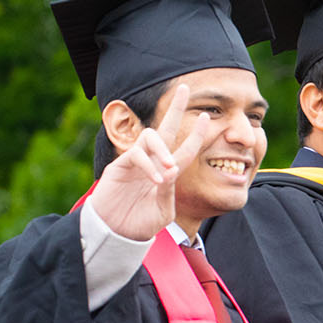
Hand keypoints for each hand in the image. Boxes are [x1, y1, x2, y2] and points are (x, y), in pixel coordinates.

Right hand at [88, 83, 213, 240]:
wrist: (117, 234)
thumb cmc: (141, 224)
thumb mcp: (163, 209)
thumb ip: (169, 190)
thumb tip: (171, 170)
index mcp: (167, 172)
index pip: (185, 148)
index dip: (196, 134)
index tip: (205, 116)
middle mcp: (152, 162)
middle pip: (164, 128)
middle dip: (174, 108)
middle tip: (184, 89)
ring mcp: (135, 162)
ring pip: (150, 138)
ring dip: (163, 149)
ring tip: (170, 167)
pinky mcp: (119, 166)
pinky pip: (136, 155)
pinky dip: (149, 165)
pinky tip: (156, 179)